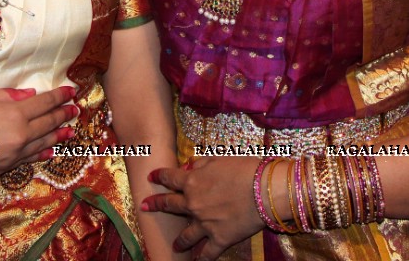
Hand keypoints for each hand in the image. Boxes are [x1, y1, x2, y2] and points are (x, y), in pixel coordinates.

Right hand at [0, 86, 77, 179]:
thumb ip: (10, 95)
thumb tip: (31, 95)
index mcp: (15, 113)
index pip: (45, 103)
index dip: (59, 96)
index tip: (71, 91)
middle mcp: (20, 134)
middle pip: (48, 123)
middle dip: (64, 115)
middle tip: (75, 110)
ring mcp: (15, 153)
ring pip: (44, 142)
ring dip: (59, 135)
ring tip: (71, 130)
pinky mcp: (7, 167)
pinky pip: (31, 159)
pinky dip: (43, 154)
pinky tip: (52, 151)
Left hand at [143, 157, 263, 259]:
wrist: (264, 190)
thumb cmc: (245, 169)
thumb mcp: (220, 158)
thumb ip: (202, 163)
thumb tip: (189, 166)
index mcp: (192, 182)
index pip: (170, 178)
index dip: (159, 176)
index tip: (151, 177)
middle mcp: (193, 204)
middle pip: (169, 205)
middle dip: (155, 205)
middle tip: (144, 207)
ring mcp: (205, 224)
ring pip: (186, 235)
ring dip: (179, 241)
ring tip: (175, 246)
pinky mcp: (219, 239)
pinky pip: (207, 253)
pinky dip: (202, 259)